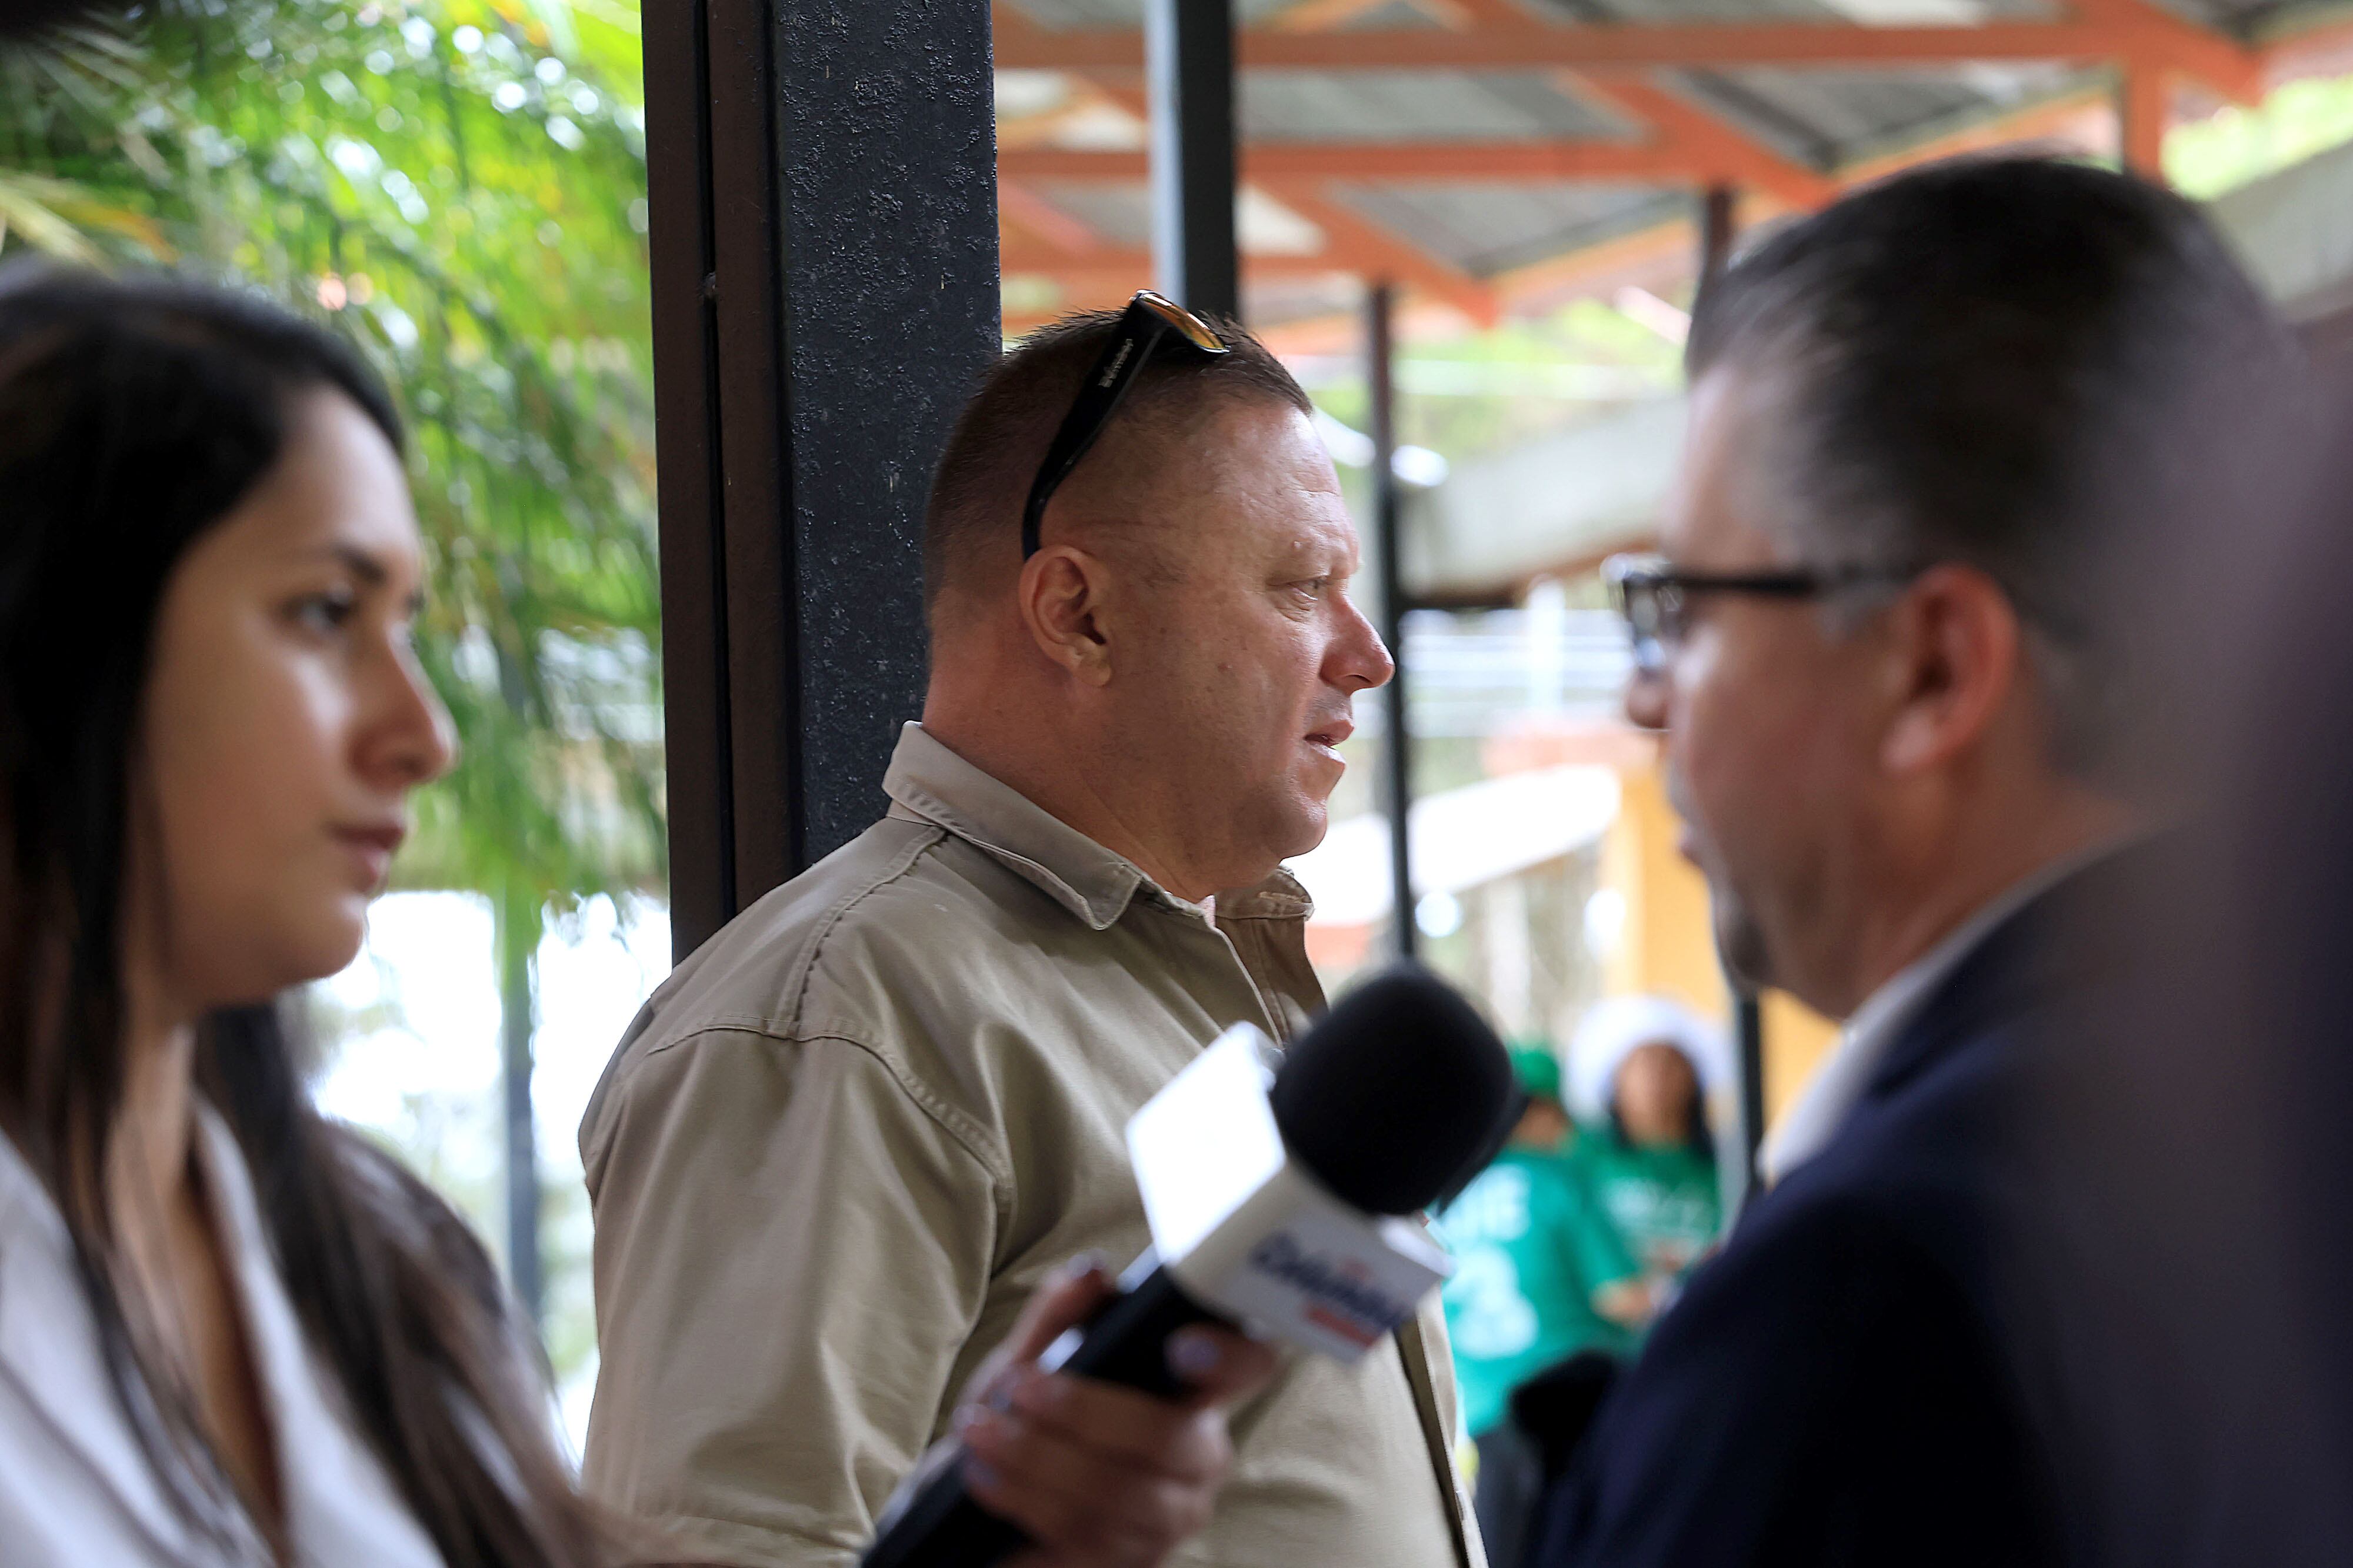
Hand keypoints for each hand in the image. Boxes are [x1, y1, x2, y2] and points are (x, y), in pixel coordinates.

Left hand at [950, 1256, 1279, 1567]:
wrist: (980, 1496)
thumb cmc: (1026, 1417)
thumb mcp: (1033, 1357)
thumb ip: (1060, 1314)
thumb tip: (1090, 1273)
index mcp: (1193, 1390)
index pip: (1247, 1366)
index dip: (1230, 1356)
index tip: (1181, 1346)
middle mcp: (1197, 1457)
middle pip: (1172, 1440)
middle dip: (1088, 1413)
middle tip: (1022, 1389)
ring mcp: (1168, 1517)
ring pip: (1122, 1493)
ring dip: (1040, 1459)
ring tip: (983, 1432)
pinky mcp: (1129, 1562)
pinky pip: (1087, 1534)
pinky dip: (1028, 1498)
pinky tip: (989, 1475)